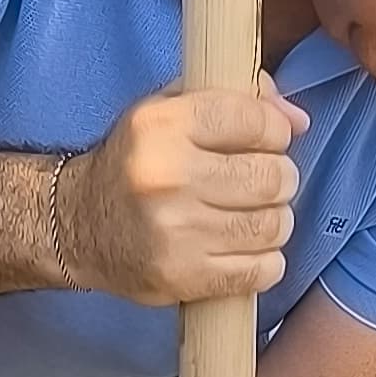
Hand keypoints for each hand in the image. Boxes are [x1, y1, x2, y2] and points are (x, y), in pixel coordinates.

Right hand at [54, 83, 308, 306]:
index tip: (269, 141)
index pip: (255, 121)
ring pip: (273, 225)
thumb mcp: (169, 110)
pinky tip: (245, 248)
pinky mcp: (181, 277)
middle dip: (281, 177)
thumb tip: (298, 120)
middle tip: (265, 181)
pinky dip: (265, 261)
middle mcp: (166, 178)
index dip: (275, 131)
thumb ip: (236, 98)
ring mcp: (174, 233)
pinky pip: (261, 270)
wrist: (77, 226)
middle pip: (271, 177)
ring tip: (255, 214)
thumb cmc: (135, 164)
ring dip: (275, 220)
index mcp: (162, 126)